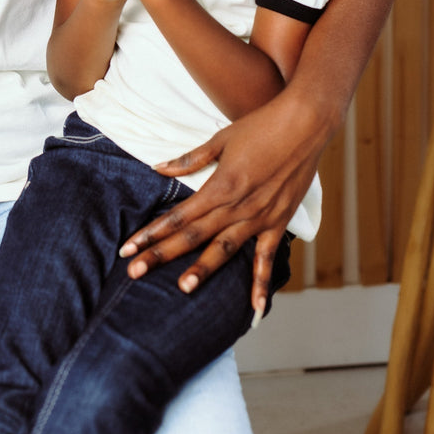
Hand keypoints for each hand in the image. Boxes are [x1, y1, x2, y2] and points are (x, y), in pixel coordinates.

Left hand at [120, 83, 326, 311]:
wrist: (305, 125)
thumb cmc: (261, 127)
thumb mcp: (220, 139)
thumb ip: (190, 160)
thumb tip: (158, 169)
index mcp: (219, 186)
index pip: (177, 217)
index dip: (150, 234)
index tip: (128, 248)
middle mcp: (237, 206)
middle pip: (193, 236)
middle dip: (161, 255)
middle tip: (134, 272)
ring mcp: (259, 218)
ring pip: (224, 250)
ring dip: (202, 270)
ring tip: (182, 289)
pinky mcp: (279, 223)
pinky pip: (267, 258)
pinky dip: (261, 284)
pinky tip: (254, 308)